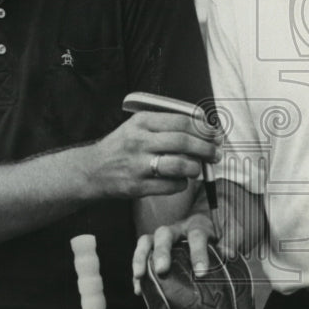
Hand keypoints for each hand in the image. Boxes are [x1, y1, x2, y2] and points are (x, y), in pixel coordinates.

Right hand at [91, 111, 220, 200]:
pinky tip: (181, 180)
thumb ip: (164, 124)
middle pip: (183, 142)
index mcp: (141, 122)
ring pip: (180, 165)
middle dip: (205, 148)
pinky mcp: (138, 186)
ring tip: (198, 168)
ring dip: (196, 168)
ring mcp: (138, 165)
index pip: (180, 121)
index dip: (203, 128)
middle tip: (215, 153)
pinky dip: (182, 184)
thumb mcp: (136, 126)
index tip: (214, 135)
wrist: (92, 170)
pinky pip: (171, 185)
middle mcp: (139, 141)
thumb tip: (201, 128)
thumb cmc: (121, 147)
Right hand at [132, 206, 244, 293]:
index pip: (196, 236)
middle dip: (162, 252)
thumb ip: (233, 239)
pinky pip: (141, 255)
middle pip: (164, 234)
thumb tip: (229, 253)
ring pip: (146, 240)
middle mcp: (177, 229)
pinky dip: (137, 270)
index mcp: (198, 225)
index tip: (200, 273)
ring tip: (139, 276)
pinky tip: (139, 288)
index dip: (198, 253)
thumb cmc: (221, 233)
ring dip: (141, 257)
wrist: (212, 224)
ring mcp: (164, 238)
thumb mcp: (232, 231)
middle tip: (162, 270)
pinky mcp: (154, 248)